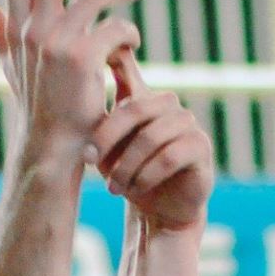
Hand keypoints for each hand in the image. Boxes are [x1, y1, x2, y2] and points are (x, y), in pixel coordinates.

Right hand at [0, 0, 142, 166]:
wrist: (54, 149)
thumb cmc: (41, 111)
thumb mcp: (17, 67)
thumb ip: (1, 32)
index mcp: (21, 32)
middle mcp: (34, 32)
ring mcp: (58, 43)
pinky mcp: (84, 57)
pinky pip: (117, 28)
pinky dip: (128, 34)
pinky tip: (132, 46)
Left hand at [91, 51, 213, 231]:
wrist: (158, 210)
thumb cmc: (127, 174)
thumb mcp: (104, 146)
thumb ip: (96, 118)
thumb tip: (73, 85)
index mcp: (144, 98)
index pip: (126, 70)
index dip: (110, 65)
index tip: (86, 87)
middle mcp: (169, 105)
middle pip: (137, 108)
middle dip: (108, 138)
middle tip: (90, 161)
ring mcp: (188, 123)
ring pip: (151, 137)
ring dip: (127, 166)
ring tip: (113, 187)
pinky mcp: (201, 147)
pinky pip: (170, 157)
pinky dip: (147, 176)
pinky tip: (135, 189)